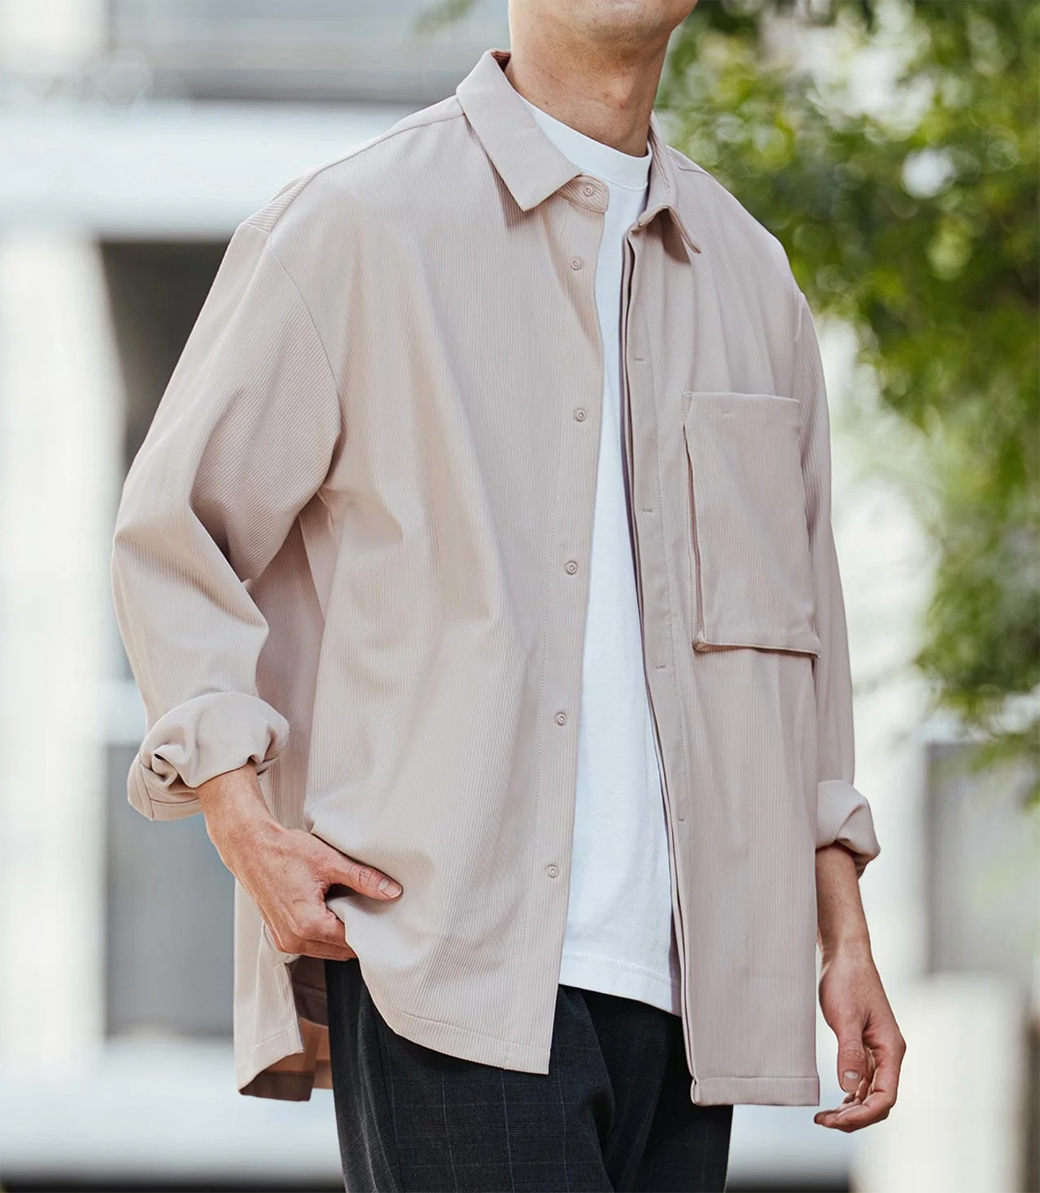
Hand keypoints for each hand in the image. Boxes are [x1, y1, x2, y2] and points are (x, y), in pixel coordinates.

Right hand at [197, 764, 401, 960]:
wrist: (250, 848)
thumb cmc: (284, 852)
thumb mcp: (330, 862)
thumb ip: (363, 879)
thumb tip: (391, 891)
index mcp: (308, 926)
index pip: (352, 941)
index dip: (371, 928)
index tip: (384, 917)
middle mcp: (294, 941)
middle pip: (340, 949)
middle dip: (357, 932)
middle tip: (371, 910)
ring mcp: (284, 942)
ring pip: (326, 950)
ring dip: (340, 934)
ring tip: (349, 906)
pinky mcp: (279, 937)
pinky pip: (311, 944)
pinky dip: (324, 932)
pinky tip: (330, 910)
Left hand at [814, 942, 905, 1130]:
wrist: (845, 955)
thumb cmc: (848, 980)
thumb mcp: (846, 1016)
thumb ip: (849, 1051)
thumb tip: (849, 1086)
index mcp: (891, 1048)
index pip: (885, 1097)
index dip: (863, 1115)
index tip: (837, 1120)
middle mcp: (888, 1053)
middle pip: (879, 1100)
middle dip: (855, 1117)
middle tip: (824, 1122)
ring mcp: (877, 1050)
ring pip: (870, 1092)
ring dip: (851, 1109)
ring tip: (825, 1117)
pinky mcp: (864, 1045)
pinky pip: (863, 1080)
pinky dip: (850, 1094)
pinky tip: (836, 1101)